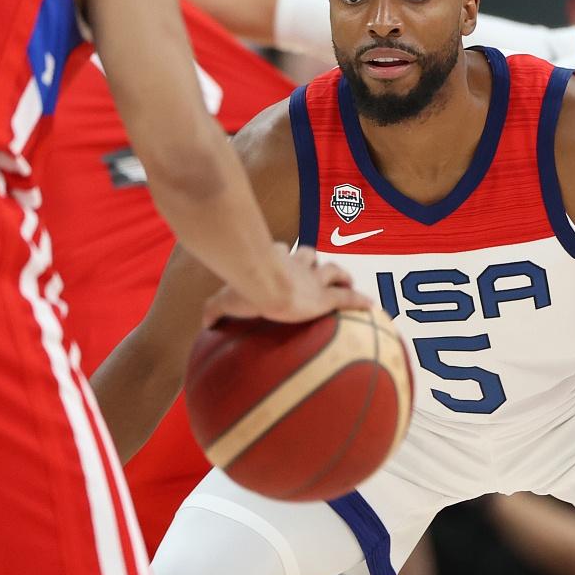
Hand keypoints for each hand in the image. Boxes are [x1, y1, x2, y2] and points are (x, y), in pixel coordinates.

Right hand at [203, 243, 369, 325]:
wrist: (265, 287)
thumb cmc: (244, 288)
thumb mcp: (223, 300)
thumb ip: (214, 309)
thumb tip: (204, 323)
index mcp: (275, 259)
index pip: (282, 252)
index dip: (285, 255)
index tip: (285, 260)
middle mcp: (297, 264)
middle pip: (310, 255)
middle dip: (315, 261)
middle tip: (321, 271)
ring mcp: (313, 279)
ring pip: (331, 270)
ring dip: (341, 275)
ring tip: (347, 281)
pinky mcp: (325, 297)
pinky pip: (347, 298)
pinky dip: (358, 300)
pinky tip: (370, 305)